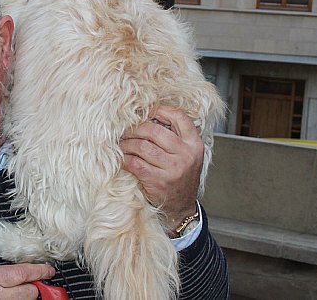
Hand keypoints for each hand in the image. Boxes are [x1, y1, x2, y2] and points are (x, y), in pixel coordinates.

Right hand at [0, 264, 54, 299]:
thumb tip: (28, 272)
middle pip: (31, 292)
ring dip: (24, 298)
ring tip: (10, 294)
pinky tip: (9, 299)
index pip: (24, 273)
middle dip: (32, 287)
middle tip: (25, 284)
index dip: (40, 270)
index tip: (49, 270)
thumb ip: (5, 272)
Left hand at [120, 105, 203, 232]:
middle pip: (154, 130)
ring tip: (122, 143)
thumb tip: (150, 115)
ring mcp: (172, 169)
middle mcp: (185, 155)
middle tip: (127, 130)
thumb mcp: (188, 154)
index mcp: (194, 144)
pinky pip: (134, 163)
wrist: (181, 207)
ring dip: (127, 143)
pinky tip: (122, 156)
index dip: (161, 110)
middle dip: (136, 128)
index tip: (147, 110)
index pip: (179, 117)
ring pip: (142, 146)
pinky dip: (125, 158)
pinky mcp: (157, 181)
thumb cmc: (180, 176)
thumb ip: (176, 136)